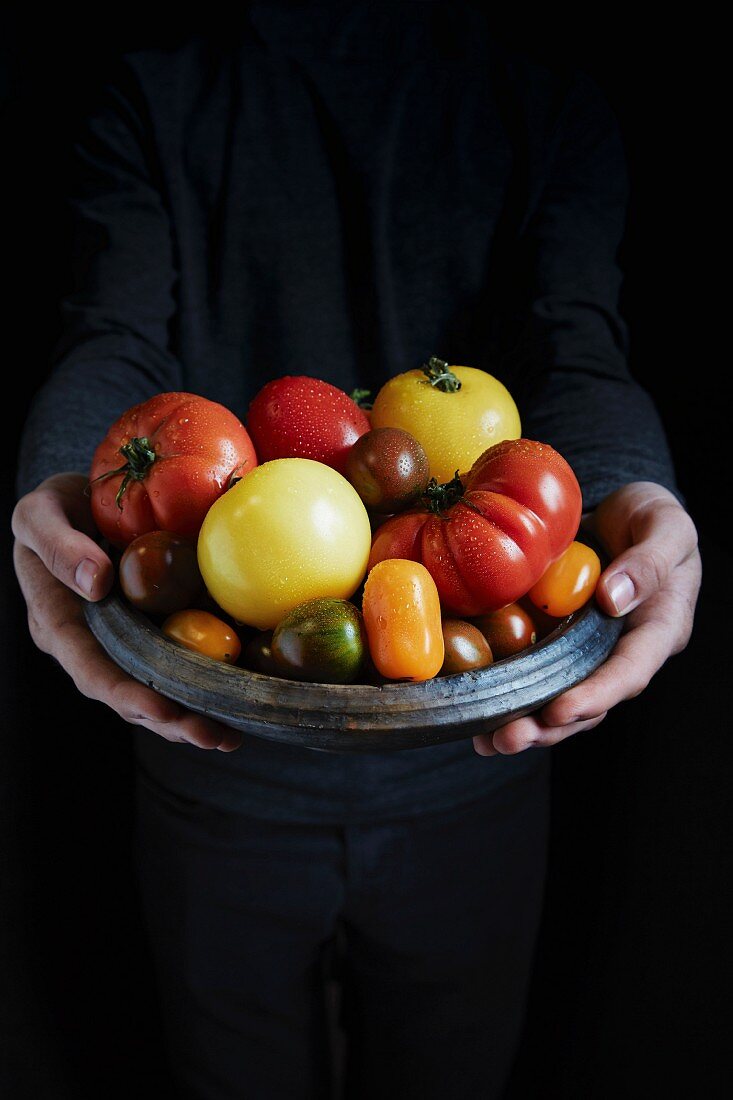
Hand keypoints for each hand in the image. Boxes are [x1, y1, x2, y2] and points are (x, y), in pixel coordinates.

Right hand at [12, 472, 240, 750]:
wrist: (84, 498)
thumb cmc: (56, 506)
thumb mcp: (40, 512)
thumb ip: (58, 545)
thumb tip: (96, 584)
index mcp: (60, 627)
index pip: (93, 671)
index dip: (128, 696)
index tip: (162, 710)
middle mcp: (95, 646)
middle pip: (132, 695)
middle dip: (172, 721)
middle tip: (215, 737)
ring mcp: (127, 642)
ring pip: (159, 687)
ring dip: (194, 715)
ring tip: (232, 735)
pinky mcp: (157, 629)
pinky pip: (182, 657)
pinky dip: (210, 678)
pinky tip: (244, 690)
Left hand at [473, 482, 700, 756]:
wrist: (622, 512)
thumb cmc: (651, 517)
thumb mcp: (665, 526)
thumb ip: (648, 562)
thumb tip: (612, 600)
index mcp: (658, 630)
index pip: (629, 672)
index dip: (595, 696)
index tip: (559, 711)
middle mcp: (620, 652)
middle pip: (589, 703)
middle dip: (548, 726)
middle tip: (508, 739)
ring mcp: (586, 652)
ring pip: (558, 699)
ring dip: (524, 723)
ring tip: (487, 742)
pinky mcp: (555, 643)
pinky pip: (532, 673)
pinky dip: (505, 694)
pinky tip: (471, 711)